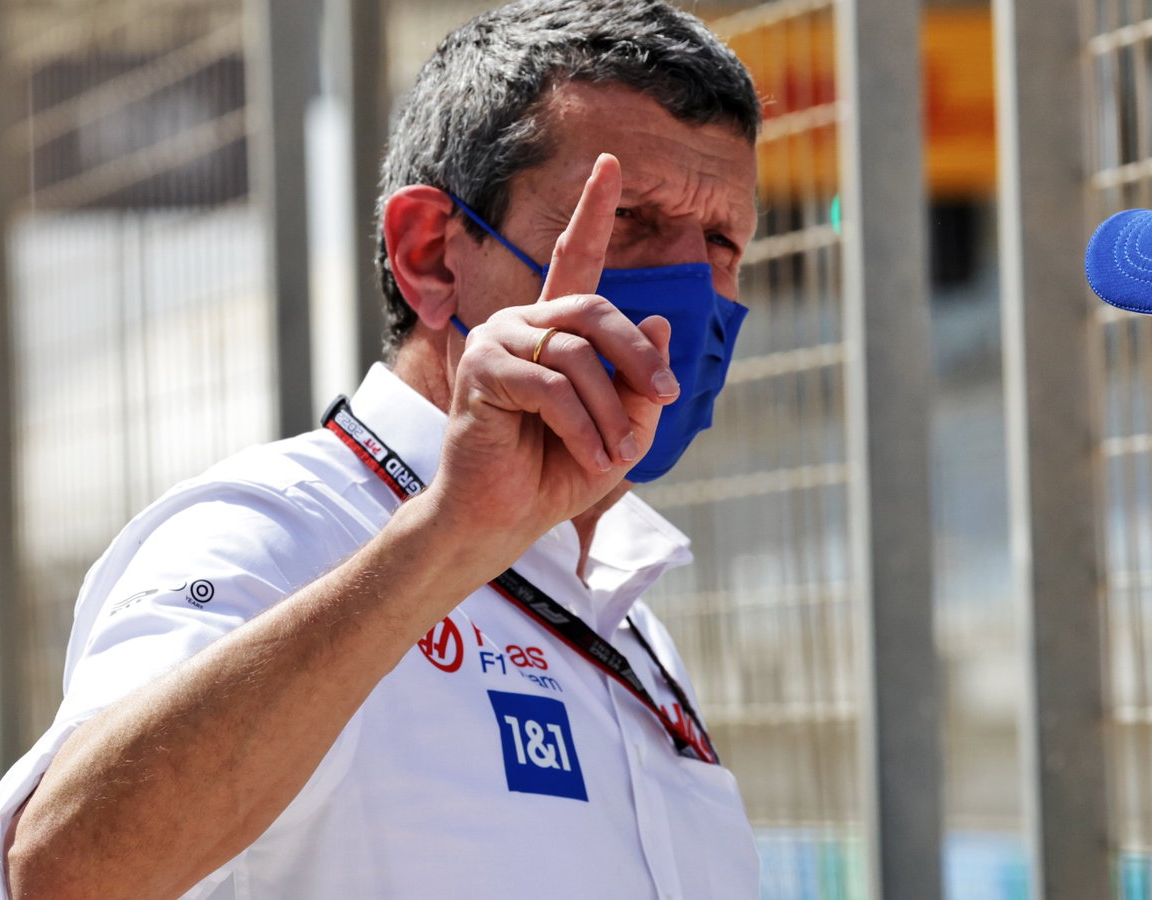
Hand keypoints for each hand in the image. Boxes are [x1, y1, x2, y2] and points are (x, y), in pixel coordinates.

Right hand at [427, 154, 677, 551]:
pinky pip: (553, 387)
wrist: (503, 519)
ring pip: (579, 356)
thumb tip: (657, 318)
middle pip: (597, 310)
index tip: (612, 164)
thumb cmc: (558, 472)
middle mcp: (523, 322)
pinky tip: (592, 458)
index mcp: (556, 329)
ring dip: (610, 412)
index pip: (574, 258)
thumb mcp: (623, 429)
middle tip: (668, 396)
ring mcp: (498, 340)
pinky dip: (582, 427)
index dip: (592, 210)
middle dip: (640, 355)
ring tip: (614, 454)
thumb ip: (642, 381)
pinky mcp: (483, 370)